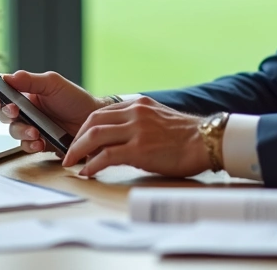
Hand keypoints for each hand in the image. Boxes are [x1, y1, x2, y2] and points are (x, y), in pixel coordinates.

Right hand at [0, 70, 105, 154]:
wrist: (93, 120)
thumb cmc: (75, 99)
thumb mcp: (53, 84)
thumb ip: (29, 81)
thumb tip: (7, 77)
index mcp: (25, 92)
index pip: (1, 93)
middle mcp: (25, 110)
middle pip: (3, 113)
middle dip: (6, 114)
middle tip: (15, 113)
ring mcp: (31, 126)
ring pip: (14, 131)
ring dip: (21, 131)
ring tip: (35, 131)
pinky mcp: (39, 142)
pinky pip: (26, 146)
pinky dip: (30, 145)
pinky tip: (40, 142)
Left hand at [61, 96, 210, 177]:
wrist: (207, 141)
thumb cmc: (186, 136)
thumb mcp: (158, 119)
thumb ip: (139, 123)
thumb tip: (121, 138)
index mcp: (138, 105)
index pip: (102, 112)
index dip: (85, 127)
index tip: (79, 140)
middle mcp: (135, 113)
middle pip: (92, 121)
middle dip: (76, 138)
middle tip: (69, 153)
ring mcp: (136, 130)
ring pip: (95, 136)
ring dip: (78, 151)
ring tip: (71, 162)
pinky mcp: (139, 149)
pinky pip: (106, 156)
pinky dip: (92, 164)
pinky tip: (88, 172)